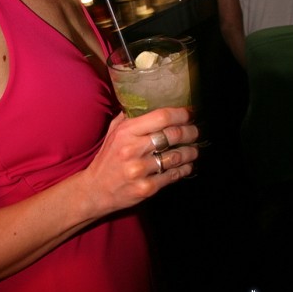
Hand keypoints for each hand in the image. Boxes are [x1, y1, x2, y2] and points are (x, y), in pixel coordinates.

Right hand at [82, 107, 198, 217]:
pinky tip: (187, 166)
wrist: (96, 190)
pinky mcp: (146, 188)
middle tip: (196, 131)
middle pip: (173, 135)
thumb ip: (130, 117)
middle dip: (191, 131)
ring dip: (191, 152)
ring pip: (177, 156)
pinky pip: (173, 175)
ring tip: (194, 149)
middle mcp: (132, 149)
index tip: (190, 113)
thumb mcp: (113, 133)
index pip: (161, 117)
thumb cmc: (107, 158)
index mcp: (126, 132)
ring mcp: (140, 170)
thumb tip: (150, 101)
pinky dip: (184, 169)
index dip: (181, 114)